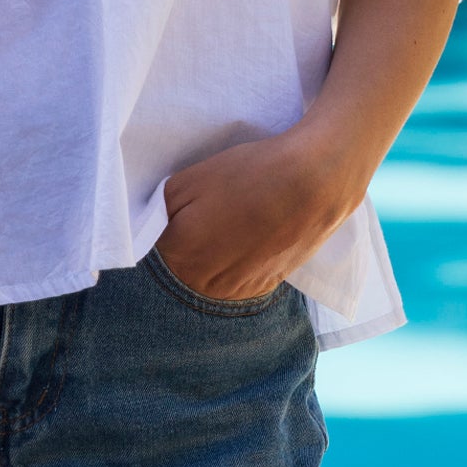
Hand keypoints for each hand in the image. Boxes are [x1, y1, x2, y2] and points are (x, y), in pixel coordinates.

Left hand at [156, 129, 363, 303]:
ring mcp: (236, 290)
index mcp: (181, 254)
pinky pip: (233, 281)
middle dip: (183, 244)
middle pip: (178, 268)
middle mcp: (205, 283)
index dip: (162, 227)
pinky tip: (246, 237)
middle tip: (203, 213)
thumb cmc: (249, 175)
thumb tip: (152, 227)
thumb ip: (159, 209)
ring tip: (229, 223)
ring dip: (209, 257)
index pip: (152, 249)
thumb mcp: (188, 180)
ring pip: (206, 277)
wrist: (314, 184)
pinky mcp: (263, 288)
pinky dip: (234, 264)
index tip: (176, 210)